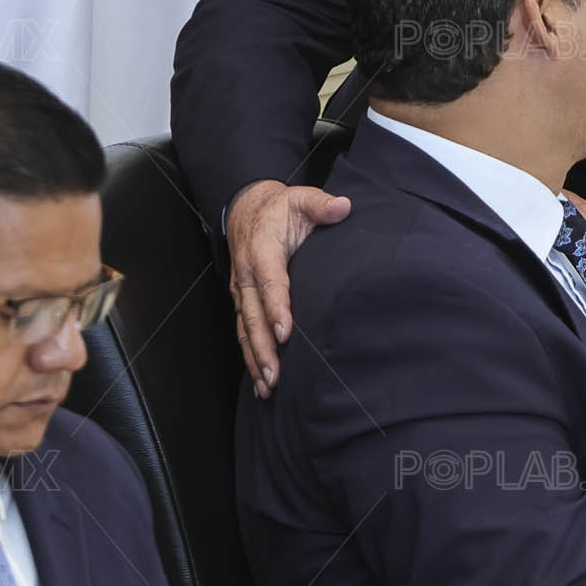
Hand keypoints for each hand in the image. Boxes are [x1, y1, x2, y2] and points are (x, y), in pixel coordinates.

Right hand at [227, 178, 351, 396]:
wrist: (247, 209)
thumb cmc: (280, 209)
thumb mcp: (301, 199)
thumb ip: (321, 204)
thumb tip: (343, 206)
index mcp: (263, 252)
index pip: (270, 283)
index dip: (276, 308)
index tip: (286, 333)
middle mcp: (247, 275)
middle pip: (252, 316)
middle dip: (263, 347)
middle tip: (275, 374)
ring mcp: (242, 291)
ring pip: (244, 329)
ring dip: (255, 359)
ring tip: (267, 386)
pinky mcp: (242, 301)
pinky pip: (243, 332)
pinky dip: (250, 357)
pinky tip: (260, 381)